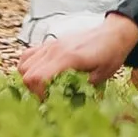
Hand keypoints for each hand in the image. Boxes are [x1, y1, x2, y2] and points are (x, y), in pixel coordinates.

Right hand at [17, 14, 137, 97]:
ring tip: (43, 87)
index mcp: (68, 58)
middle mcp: (55, 50)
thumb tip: (66, 102)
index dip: (38, 94)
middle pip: (27, 73)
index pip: (38, 77)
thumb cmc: (110, 55)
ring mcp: (51, 45)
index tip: (49, 101)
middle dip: (33, 90)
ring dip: (29, 78)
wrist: (113, 33)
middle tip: (47, 97)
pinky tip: (40, 74)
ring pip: (23, 64)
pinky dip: (28, 66)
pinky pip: (28, 54)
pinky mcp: (50, 43)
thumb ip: (82, 88)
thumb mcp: (101, 76)